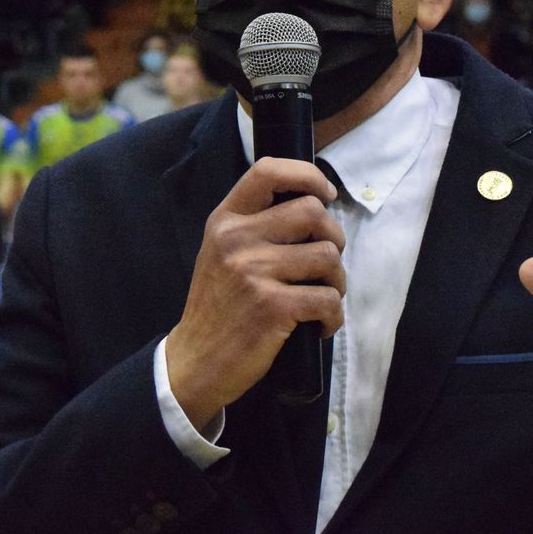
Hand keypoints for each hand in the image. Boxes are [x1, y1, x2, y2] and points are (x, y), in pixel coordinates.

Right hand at [165, 158, 346, 431]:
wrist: (194, 362)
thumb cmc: (218, 307)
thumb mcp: (221, 252)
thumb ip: (254, 225)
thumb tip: (313, 205)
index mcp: (225, 220)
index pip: (268, 170)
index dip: (307, 175)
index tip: (325, 195)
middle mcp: (236, 239)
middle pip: (313, 213)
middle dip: (334, 238)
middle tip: (326, 264)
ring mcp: (253, 272)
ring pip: (328, 256)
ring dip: (337, 281)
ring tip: (322, 297)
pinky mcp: (272, 307)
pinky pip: (327, 299)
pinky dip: (333, 316)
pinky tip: (319, 325)